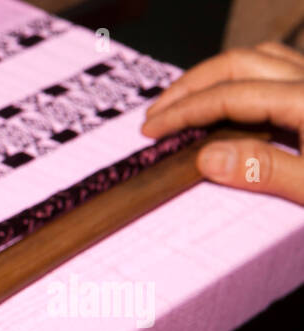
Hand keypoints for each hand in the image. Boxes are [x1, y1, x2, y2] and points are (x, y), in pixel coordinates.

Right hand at [142, 42, 303, 203]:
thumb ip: (265, 171)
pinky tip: (232, 100)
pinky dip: (246, 77)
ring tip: (188, 100)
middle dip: (190, 85)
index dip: (183, 111)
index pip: (229, 95)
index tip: (151, 129)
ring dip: (217, 75)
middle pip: (238, 63)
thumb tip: (206, 159)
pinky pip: (280, 68)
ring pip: (260, 58)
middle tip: (157, 112)